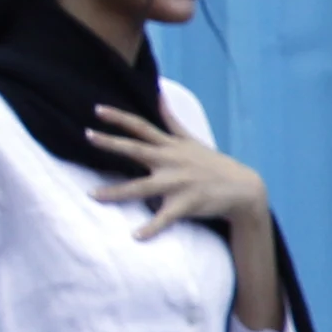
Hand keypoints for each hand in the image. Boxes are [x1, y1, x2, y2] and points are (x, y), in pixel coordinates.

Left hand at [84, 104, 269, 238]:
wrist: (244, 189)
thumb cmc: (214, 164)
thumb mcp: (192, 140)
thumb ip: (171, 120)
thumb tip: (160, 94)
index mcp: (171, 147)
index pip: (142, 127)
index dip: (120, 117)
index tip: (97, 109)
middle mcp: (171, 162)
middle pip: (136, 150)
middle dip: (111, 143)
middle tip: (88, 136)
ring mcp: (178, 184)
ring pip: (141, 188)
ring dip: (116, 192)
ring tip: (93, 195)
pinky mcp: (186, 204)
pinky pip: (165, 217)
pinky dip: (151, 228)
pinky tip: (137, 236)